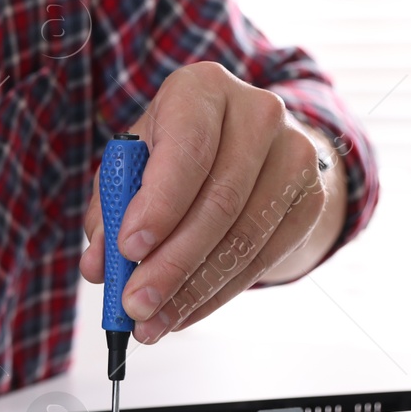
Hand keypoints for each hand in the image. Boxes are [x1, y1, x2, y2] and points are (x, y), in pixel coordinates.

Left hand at [80, 61, 344, 343]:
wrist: (250, 144)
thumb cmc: (177, 151)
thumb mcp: (135, 164)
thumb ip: (111, 210)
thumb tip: (100, 265)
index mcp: (202, 90)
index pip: (187, 148)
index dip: (159, 204)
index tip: (129, 249)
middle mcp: (257, 113)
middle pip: (219, 201)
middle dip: (171, 263)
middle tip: (135, 305)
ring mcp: (294, 155)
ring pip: (244, 237)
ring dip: (193, 289)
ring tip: (152, 321)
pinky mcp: (310, 200)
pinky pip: (262, 258)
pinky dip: (218, 293)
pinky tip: (185, 312)